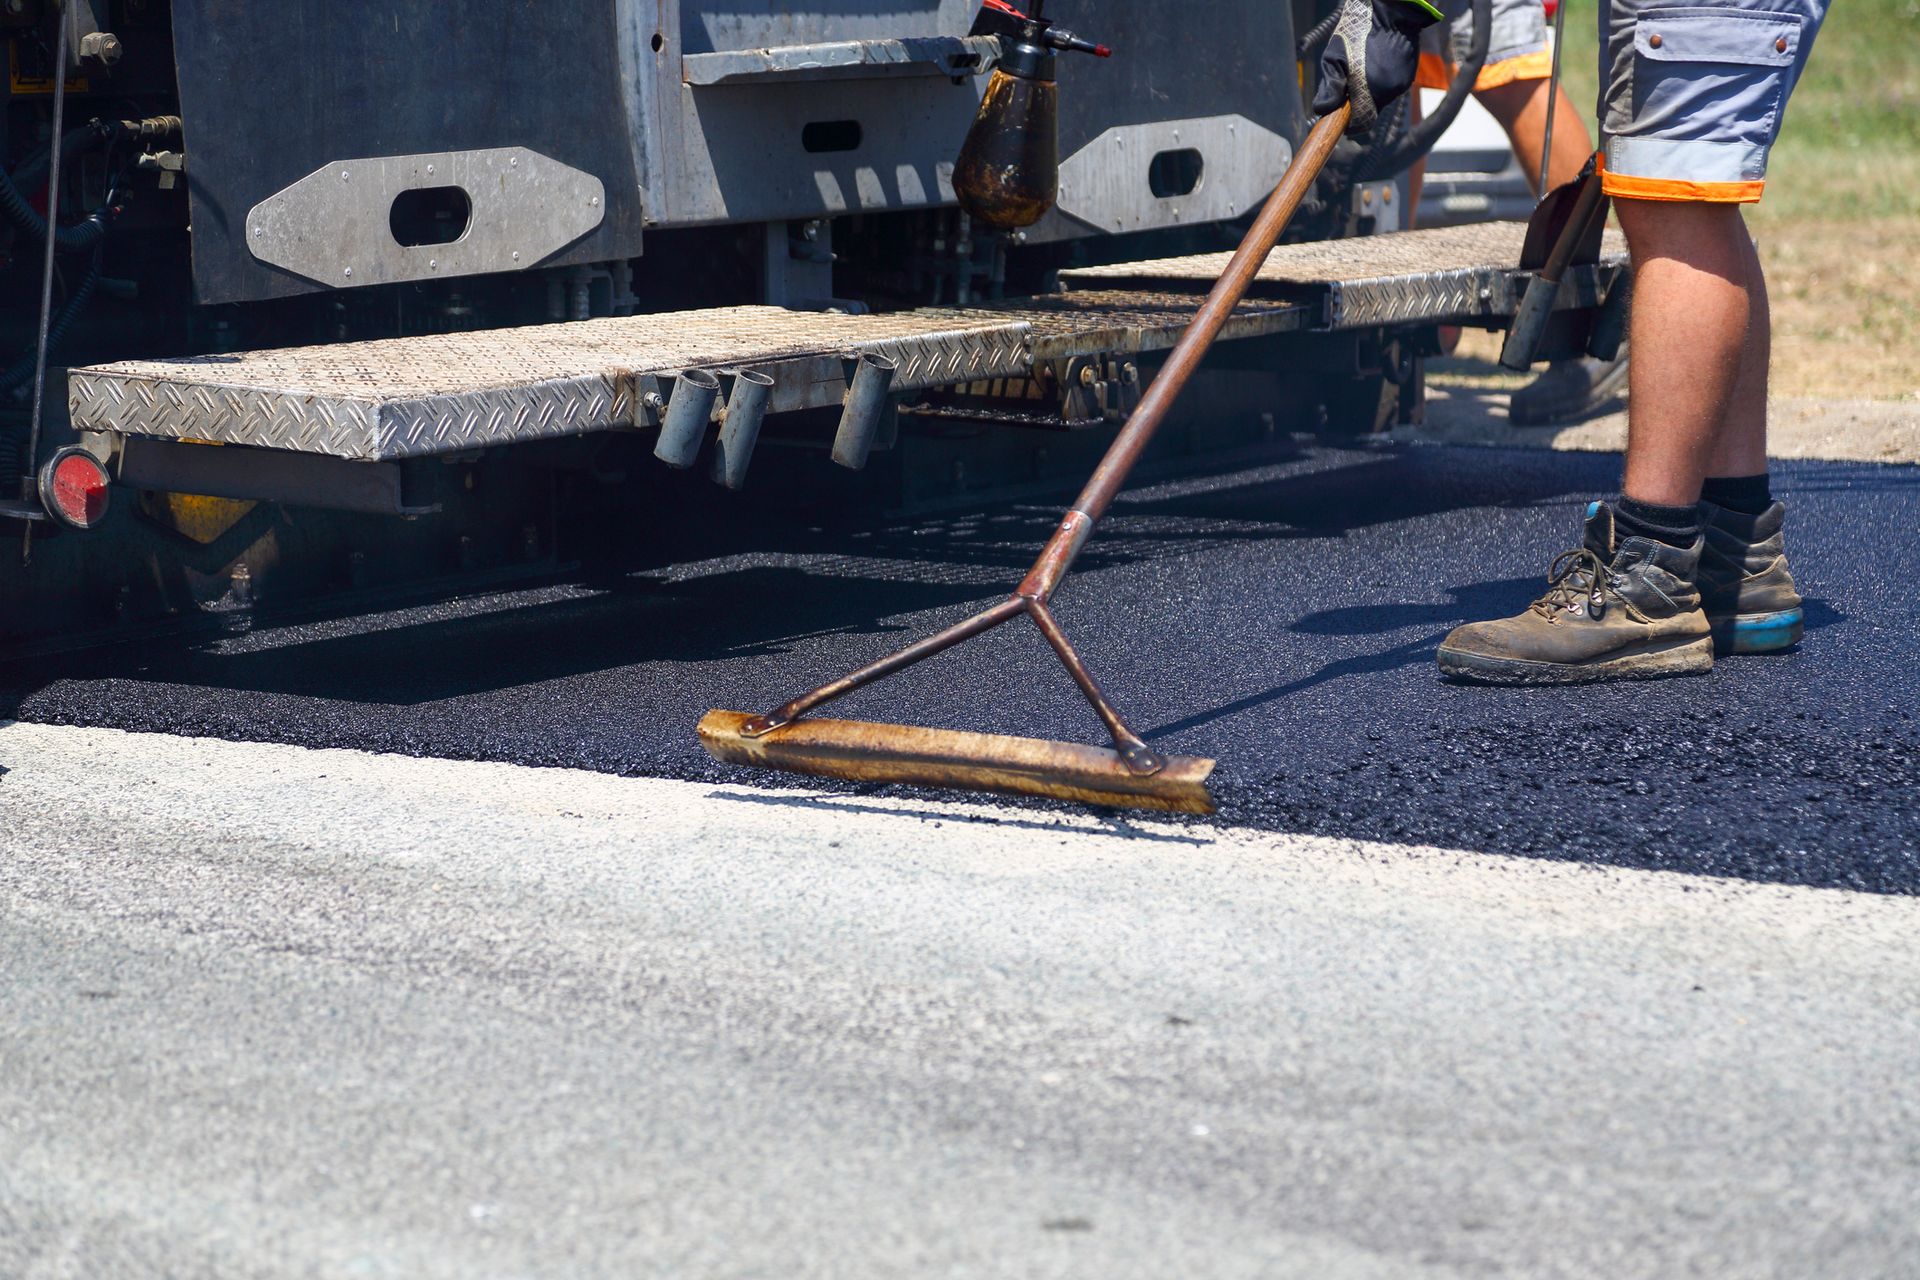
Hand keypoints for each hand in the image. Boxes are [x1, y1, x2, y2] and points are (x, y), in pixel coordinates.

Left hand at [1313, 0, 1440, 134]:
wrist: (1389, 11)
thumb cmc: (1357, 31)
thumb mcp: (1334, 58)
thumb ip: (1329, 87)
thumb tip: (1322, 111)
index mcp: (1369, 90)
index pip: (1361, 122)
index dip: (1350, 126)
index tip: (1343, 126)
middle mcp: (1389, 91)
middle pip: (1371, 111)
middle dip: (1359, 106)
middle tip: (1348, 92)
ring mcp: (1401, 84)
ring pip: (1381, 100)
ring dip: (1370, 94)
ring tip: (1362, 72)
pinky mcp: (1408, 76)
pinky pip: (1391, 88)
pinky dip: (1381, 83)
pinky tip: (1375, 66)